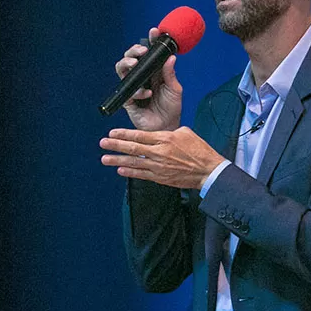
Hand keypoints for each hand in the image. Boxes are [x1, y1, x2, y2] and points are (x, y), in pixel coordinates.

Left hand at [99, 127, 225, 189]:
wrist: (208, 170)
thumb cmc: (199, 150)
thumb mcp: (185, 133)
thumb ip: (167, 132)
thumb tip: (156, 134)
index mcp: (165, 138)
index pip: (139, 135)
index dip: (123, 134)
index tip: (112, 132)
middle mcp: (159, 152)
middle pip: (132, 148)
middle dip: (115, 145)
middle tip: (103, 143)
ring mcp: (158, 166)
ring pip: (134, 162)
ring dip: (117, 160)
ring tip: (105, 158)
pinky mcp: (160, 177)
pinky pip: (141, 174)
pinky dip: (130, 172)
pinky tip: (120, 170)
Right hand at [115, 27, 182, 131]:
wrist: (166, 127)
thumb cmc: (171, 108)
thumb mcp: (175, 89)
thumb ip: (170, 74)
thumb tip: (171, 57)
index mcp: (153, 72)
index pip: (149, 53)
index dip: (150, 41)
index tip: (154, 31)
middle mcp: (142, 77)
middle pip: (131, 58)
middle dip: (133, 50)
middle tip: (142, 51)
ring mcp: (133, 87)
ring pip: (122, 70)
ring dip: (126, 64)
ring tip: (134, 64)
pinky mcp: (128, 100)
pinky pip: (127, 91)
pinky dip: (137, 91)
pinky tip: (147, 93)